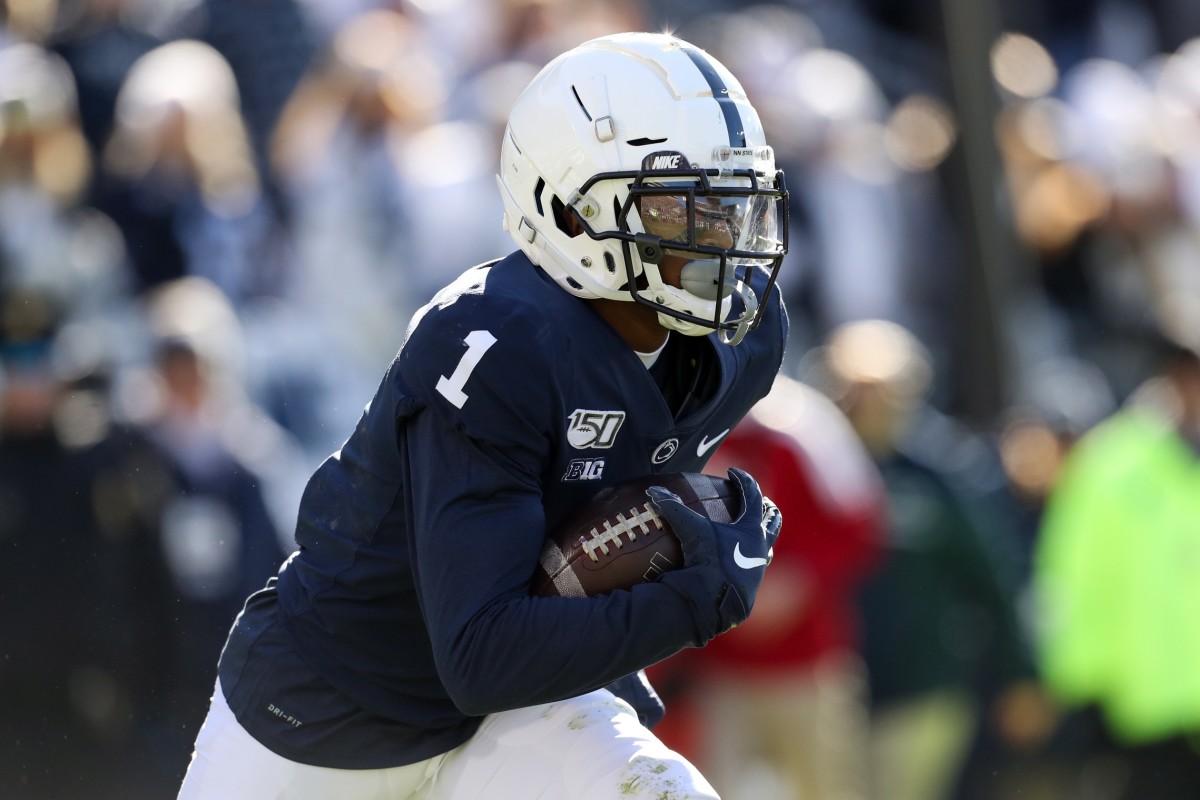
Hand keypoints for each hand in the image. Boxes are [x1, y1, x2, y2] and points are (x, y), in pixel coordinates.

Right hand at [648, 467, 781, 634]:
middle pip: (773, 520)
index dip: (743, 480)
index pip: (753, 495)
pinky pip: (754, 567)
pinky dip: (748, 558)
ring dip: (761, 535)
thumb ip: (673, 508)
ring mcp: (758, 568)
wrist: (714, 601)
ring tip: (751, 532)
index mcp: (751, 528)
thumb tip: (654, 490)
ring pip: (767, 546)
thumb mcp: (690, 531)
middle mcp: (761, 546)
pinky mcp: (751, 586)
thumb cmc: (707, 561)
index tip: (732, 471)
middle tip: (761, 501)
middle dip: (768, 508)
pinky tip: (735, 561)